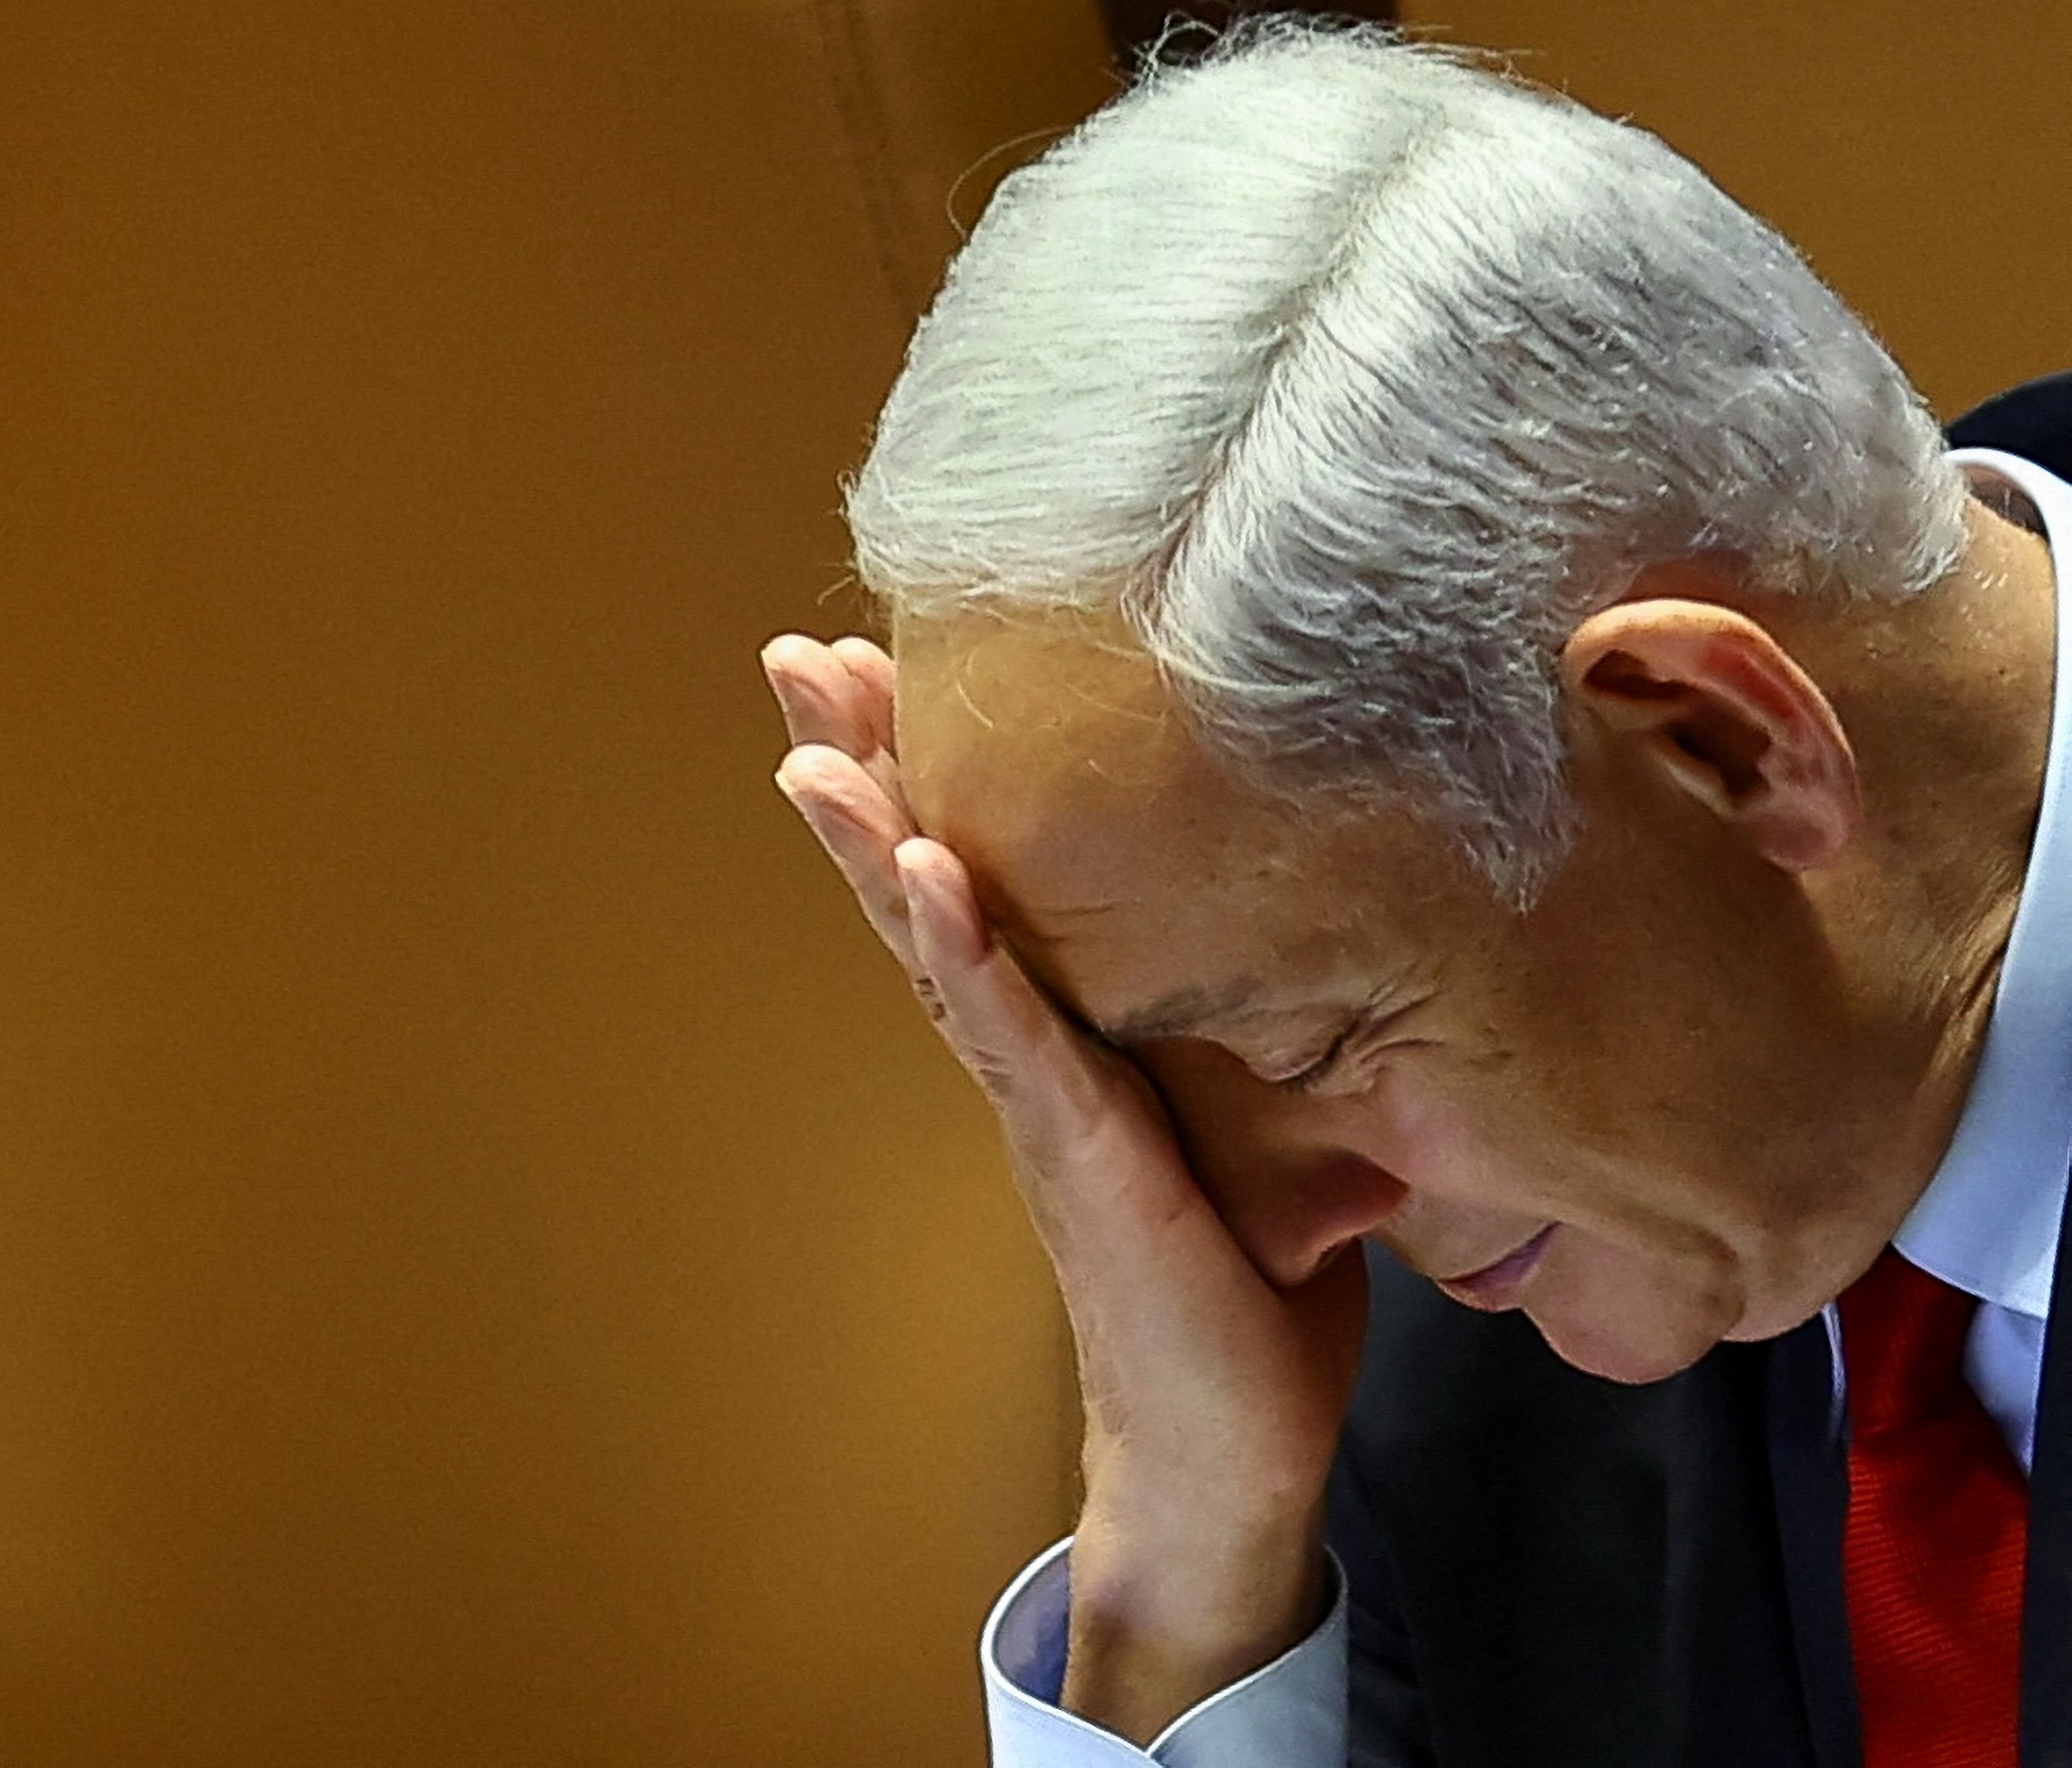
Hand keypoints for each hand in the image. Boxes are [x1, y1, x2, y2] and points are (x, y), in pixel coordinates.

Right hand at [761, 631, 1366, 1741]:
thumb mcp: (1256, 1124)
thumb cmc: (1244, 1291)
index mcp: (1067, 1037)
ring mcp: (1042, 1106)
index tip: (881, 664)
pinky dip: (965, 951)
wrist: (1230, 1457)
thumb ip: (1248, 1033)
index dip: (923, 775)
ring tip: (812, 746)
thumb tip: (1318, 934)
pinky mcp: (1082, 1158)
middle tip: (795, 656)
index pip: (979, 881)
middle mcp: (1030, 1060)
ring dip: (874, 842)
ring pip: (937, 950)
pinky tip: (925, 873)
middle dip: (859, 769)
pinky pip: (1016, 1037)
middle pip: (921, 889)